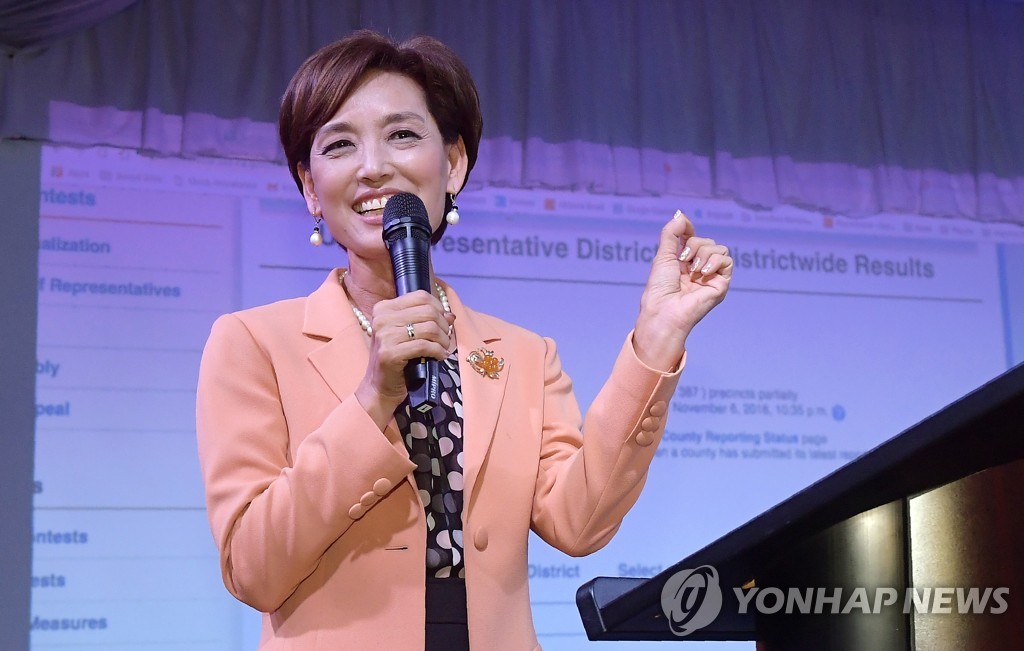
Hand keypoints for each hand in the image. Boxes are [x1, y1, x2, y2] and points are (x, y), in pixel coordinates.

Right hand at [353, 290, 455, 428]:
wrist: (379, 386)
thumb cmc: (396, 358)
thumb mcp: (408, 334)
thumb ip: (426, 320)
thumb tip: (451, 315)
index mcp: (384, 308)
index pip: (421, 296)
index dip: (438, 308)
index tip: (443, 322)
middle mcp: (381, 318)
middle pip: (428, 311)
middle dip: (443, 326)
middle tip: (445, 339)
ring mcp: (384, 336)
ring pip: (429, 328)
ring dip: (443, 340)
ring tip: (443, 348)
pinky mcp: (390, 353)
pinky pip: (424, 346)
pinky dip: (438, 351)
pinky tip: (439, 356)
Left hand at [633, 211, 732, 370]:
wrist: (665, 310)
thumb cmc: (660, 288)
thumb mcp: (663, 254)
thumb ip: (672, 233)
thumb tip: (681, 214)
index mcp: (683, 263)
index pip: (694, 238)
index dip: (689, 232)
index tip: (684, 232)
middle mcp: (698, 269)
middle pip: (707, 241)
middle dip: (694, 245)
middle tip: (683, 261)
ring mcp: (710, 276)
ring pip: (719, 249)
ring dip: (704, 253)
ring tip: (693, 270)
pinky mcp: (721, 284)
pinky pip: (728, 261)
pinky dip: (715, 262)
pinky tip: (703, 272)